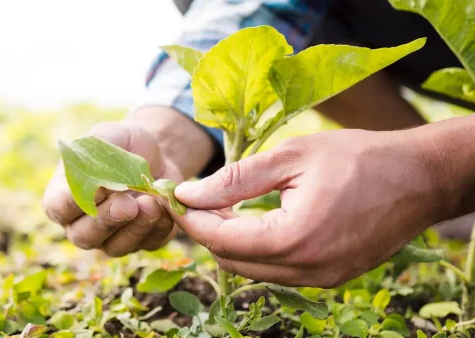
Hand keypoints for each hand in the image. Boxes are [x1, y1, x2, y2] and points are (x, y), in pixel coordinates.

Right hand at [43, 120, 184, 256]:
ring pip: (116, 247)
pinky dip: (158, 228)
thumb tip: (96, 181)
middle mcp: (83, 224)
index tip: (96, 188)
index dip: (73, 203)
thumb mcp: (108, 135)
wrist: (158, 154)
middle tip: (127, 203)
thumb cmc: (123, 144)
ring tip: (151, 204)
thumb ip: (95, 153)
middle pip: (84, 236)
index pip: (58, 208)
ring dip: (134, 228)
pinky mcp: (143, 241)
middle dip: (107, 220)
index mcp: (65, 196)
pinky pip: (148, 244)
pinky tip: (165, 207)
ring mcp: (112, 237)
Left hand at [170, 128, 448, 287]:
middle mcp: (306, 270)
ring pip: (252, 270)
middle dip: (207, 231)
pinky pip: (277, 271)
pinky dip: (257, 249)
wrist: (420, 178)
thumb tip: (188, 193)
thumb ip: (234, 179)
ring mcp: (320, 280)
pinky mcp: (330, 278)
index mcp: (294, 238)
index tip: (175, 197)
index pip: (221, 239)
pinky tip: (255, 220)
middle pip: (232, 261)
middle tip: (195, 199)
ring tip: (222, 206)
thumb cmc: (359, 157)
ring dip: (231, 242)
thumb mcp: (290, 157)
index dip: (192, 219)